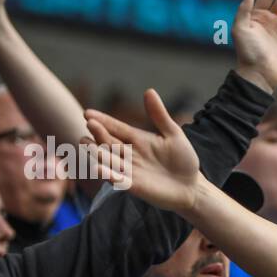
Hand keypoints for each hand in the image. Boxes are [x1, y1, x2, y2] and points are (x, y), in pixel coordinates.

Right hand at [85, 89, 202, 213]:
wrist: (191, 186)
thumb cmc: (183, 159)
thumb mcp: (173, 134)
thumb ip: (159, 116)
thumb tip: (148, 90)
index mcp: (136, 139)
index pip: (116, 128)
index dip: (103, 121)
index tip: (88, 113)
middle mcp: (129, 154)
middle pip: (109, 142)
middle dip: (99, 133)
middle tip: (90, 124)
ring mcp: (130, 170)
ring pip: (109, 159)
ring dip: (97, 152)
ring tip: (85, 143)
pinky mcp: (134, 186)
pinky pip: (118, 180)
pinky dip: (109, 174)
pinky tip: (99, 168)